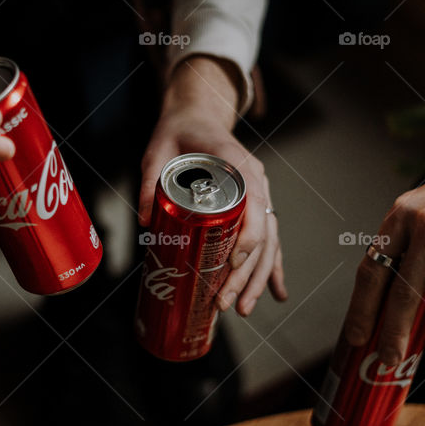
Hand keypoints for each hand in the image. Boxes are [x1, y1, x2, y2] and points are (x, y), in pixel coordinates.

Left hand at [138, 57, 286, 315]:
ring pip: (269, 243)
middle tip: (228, 304)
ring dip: (259, 279)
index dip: (248, 237)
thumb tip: (147, 221)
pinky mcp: (255, 207)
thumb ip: (150, 181)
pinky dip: (273, 268)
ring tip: (245, 309)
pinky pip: (269, 241)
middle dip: (248, 274)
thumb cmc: (179, 133)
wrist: (197, 116)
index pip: (255, 205)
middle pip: (264, 234)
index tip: (232, 264)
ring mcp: (260, 195)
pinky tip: (277, 294)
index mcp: (239, 166)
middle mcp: (257, 182)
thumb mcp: (158, 150)